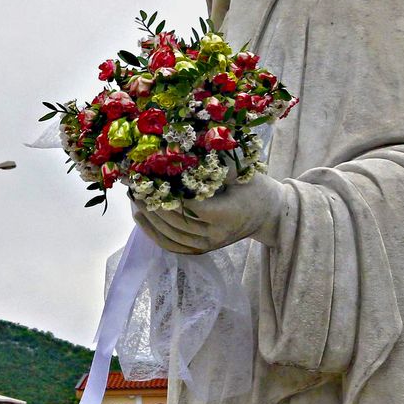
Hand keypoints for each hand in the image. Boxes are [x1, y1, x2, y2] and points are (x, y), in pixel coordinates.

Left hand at [131, 172, 285, 254]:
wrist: (267, 214)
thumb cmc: (254, 188)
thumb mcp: (241, 172)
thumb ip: (216, 166)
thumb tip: (186, 152)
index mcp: (227, 214)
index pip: (190, 206)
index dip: (169, 193)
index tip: (151, 178)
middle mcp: (216, 235)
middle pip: (176, 222)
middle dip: (154, 204)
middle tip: (135, 187)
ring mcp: (208, 246)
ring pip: (171, 235)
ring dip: (149, 218)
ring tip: (135, 198)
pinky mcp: (202, 250)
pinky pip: (173, 246)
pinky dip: (154, 233)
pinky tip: (141, 217)